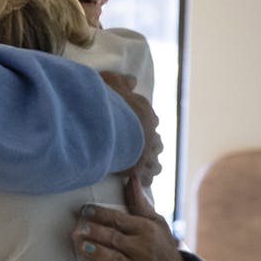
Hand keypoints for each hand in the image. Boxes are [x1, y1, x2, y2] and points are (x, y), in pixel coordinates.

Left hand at [75, 175, 187, 260]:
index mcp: (146, 231)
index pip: (120, 220)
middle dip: (96, 232)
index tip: (85, 210)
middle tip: (79, 227)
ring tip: (81, 246)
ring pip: (113, 259)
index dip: (101, 214)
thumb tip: (131, 178)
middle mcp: (141, 250)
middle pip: (114, 238)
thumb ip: (140, 204)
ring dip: (96, 252)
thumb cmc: (161, 249)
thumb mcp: (156, 225)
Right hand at [101, 72, 161, 187]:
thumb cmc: (107, 102)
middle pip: (157, 143)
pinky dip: (143, 179)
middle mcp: (150, 135)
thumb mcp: (112, 82)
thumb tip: (134, 80)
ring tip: (144, 167)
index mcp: (147, 115)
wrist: (103, 125)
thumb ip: (124, 82)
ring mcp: (145, 155)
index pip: (153, 120)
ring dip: (151, 164)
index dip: (146, 124)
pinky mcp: (138, 170)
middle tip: (142, 148)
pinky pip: (146, 179)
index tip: (140, 126)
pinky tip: (137, 180)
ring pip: (156, 164)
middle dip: (151, 145)